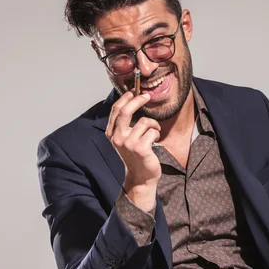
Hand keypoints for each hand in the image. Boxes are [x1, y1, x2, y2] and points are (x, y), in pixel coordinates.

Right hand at [105, 91, 161, 208]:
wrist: (141, 177)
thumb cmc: (135, 155)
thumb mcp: (125, 139)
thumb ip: (125, 124)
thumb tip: (132, 101)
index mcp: (111, 133)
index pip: (116, 110)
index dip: (126, 98)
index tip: (135, 91)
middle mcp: (117, 138)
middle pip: (126, 111)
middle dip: (138, 100)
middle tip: (147, 96)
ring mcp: (128, 143)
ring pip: (145, 122)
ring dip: (153, 125)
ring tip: (153, 133)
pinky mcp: (140, 148)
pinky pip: (153, 131)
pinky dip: (156, 134)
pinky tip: (154, 142)